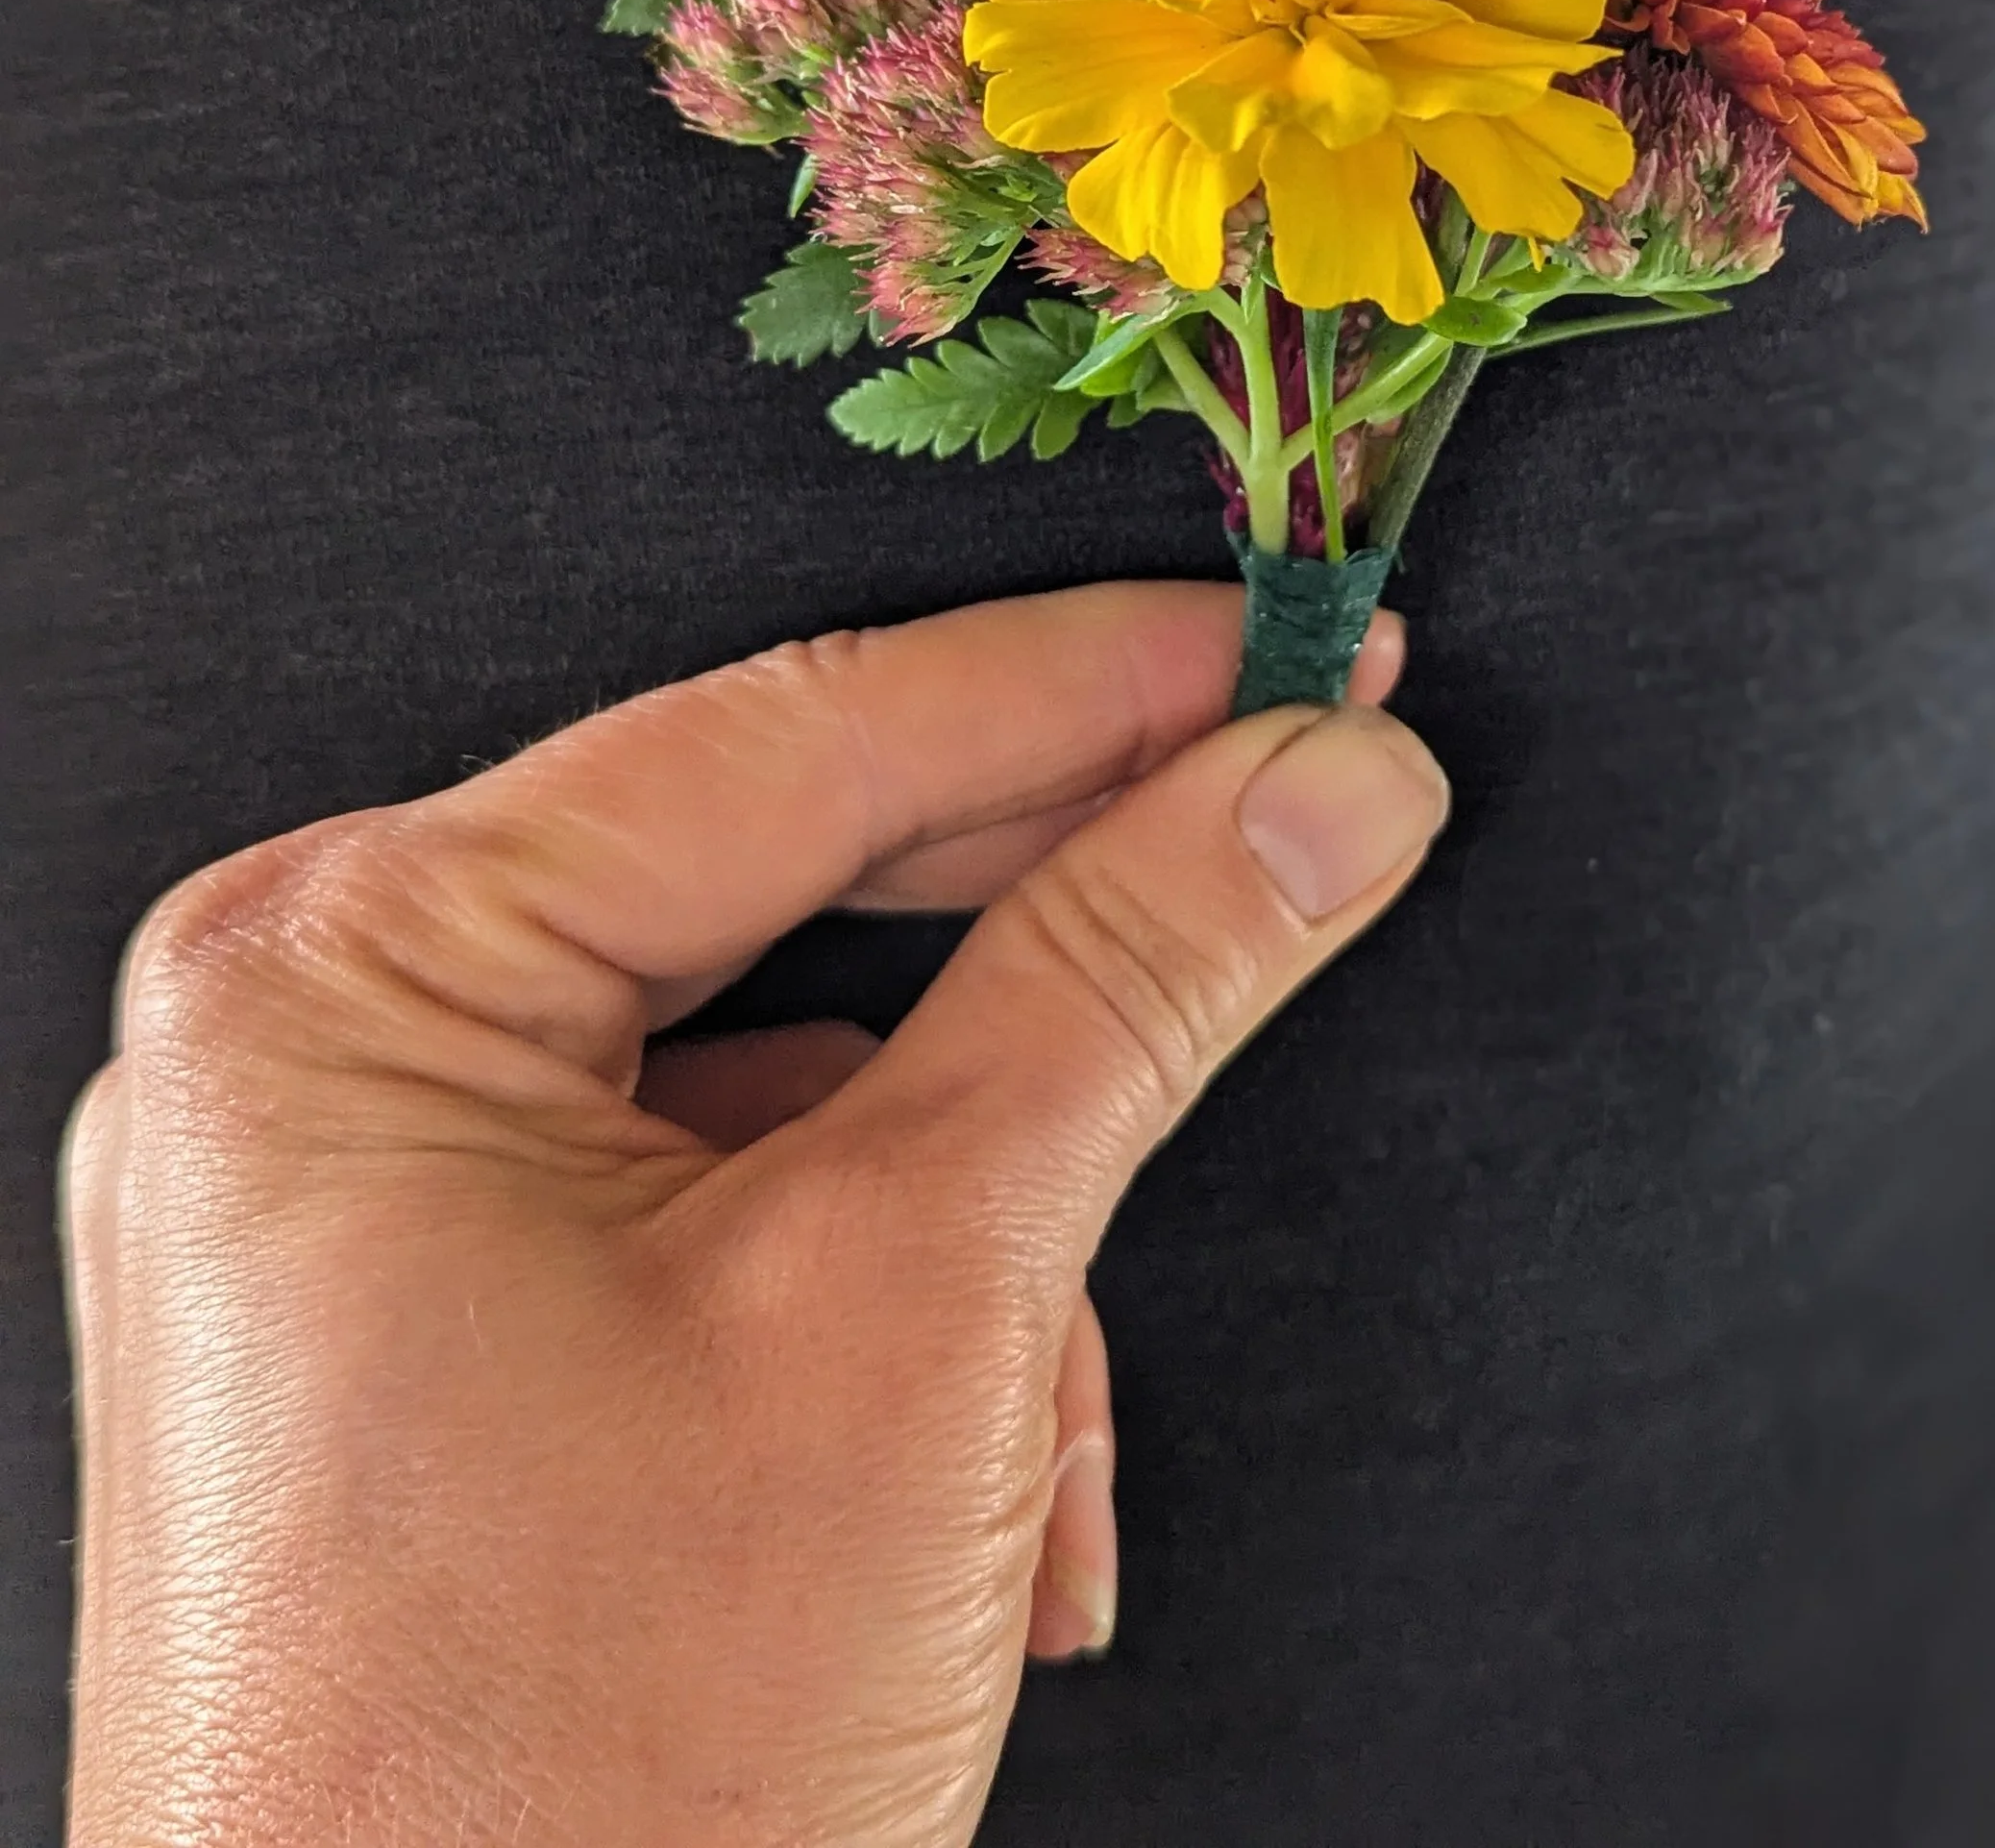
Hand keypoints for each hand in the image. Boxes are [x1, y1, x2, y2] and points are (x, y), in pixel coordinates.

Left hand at [62, 581, 1444, 1845]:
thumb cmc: (578, 1790)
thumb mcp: (920, 1307)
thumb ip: (1127, 982)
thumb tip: (1307, 786)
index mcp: (341, 979)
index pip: (790, 736)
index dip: (1081, 676)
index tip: (1279, 639)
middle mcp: (311, 1059)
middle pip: (783, 885)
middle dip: (1056, 934)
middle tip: (1292, 819)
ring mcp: (357, 1210)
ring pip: (784, 1079)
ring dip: (986, 1232)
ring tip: (1058, 1445)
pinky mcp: (432, 1338)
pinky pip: (717, 1217)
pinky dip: (889, 1325)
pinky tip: (984, 1508)